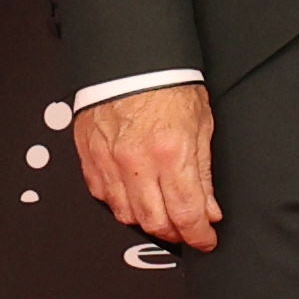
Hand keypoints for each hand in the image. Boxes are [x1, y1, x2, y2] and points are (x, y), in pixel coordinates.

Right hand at [73, 85, 221, 251]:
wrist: (131, 58)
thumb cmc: (167, 83)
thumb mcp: (200, 125)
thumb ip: (204, 174)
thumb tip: (208, 210)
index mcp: (170, 152)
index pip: (186, 214)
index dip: (199, 236)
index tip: (205, 240)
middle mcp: (136, 161)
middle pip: (155, 223)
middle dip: (175, 233)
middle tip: (186, 229)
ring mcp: (109, 161)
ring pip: (126, 215)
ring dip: (147, 221)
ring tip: (162, 212)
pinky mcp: (90, 157)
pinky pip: (103, 196)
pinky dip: (121, 203)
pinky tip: (135, 195)